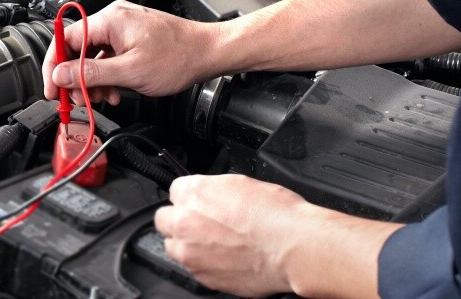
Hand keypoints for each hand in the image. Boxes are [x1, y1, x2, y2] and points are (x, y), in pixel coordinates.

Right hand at [42, 0, 220, 101]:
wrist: (208, 53)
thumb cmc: (178, 57)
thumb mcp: (129, 72)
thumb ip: (90, 73)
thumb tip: (60, 75)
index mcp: (109, 20)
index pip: (65, 39)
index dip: (54, 66)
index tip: (52, 88)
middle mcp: (113, 18)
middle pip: (77, 48)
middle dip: (75, 77)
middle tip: (77, 100)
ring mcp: (123, 27)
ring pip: (93, 55)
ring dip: (92, 80)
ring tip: (101, 98)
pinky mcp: (131, 37)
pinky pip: (108, 55)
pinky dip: (107, 75)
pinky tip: (114, 90)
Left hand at [155, 174, 306, 295]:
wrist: (295, 248)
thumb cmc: (277, 215)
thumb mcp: (241, 184)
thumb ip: (213, 190)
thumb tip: (208, 195)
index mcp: (193, 193)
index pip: (175, 191)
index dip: (191, 198)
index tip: (201, 203)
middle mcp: (185, 223)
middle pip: (165, 220)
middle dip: (181, 220)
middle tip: (203, 223)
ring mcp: (191, 253)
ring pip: (175, 247)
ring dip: (189, 244)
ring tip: (217, 243)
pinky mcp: (203, 277)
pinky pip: (194, 268)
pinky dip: (205, 264)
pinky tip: (227, 258)